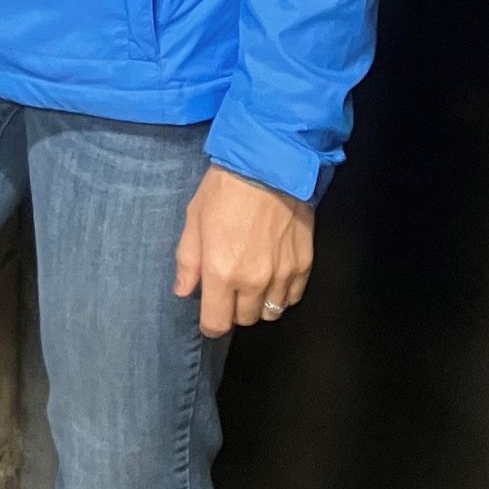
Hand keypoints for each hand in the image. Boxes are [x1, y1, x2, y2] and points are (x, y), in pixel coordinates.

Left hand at [175, 164, 314, 338]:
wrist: (268, 165)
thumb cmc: (224, 190)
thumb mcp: (194, 220)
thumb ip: (188, 261)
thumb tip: (184, 291)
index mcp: (222, 272)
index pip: (216, 323)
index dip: (211, 323)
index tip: (209, 314)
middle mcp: (254, 281)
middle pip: (245, 320)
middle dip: (234, 309)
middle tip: (229, 287)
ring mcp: (282, 275)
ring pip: (271, 312)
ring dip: (259, 303)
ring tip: (251, 281)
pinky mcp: (304, 265)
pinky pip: (292, 297)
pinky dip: (282, 293)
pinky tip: (273, 275)